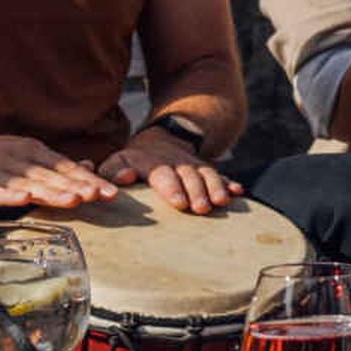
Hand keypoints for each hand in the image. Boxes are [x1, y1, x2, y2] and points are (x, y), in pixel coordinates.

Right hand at [0, 132, 115, 211]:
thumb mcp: (23, 156)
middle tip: (101, 197)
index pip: (66, 167)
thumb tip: (89, 166)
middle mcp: (18, 159)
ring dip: (52, 192)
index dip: (89, 180)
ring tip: (74, 201)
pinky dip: (8, 195)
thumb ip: (54, 165)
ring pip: (29, 184)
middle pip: (53, 176)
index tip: (112, 192)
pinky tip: (23, 200)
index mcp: (33, 152)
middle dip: (78, 187)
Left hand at [95, 123, 236, 215]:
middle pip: (188, 175)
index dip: (172, 187)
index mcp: (151, 162)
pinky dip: (229, 183)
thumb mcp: (117, 161)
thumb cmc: (133, 161)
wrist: (160, 141)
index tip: (179, 203)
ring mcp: (193, 166)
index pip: (162, 173)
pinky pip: (220, 175)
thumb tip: (124, 177)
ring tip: (222, 201)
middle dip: (197, 191)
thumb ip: (112, 171)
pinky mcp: (206, 170)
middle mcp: (175, 162)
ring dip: (215, 187)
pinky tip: (238, 191)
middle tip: (202, 209)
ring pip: (207, 174)